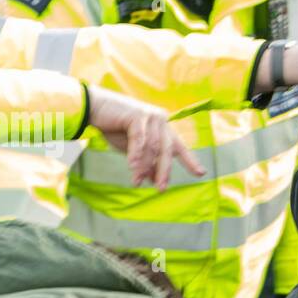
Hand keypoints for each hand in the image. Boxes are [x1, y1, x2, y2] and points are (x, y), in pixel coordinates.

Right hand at [85, 85, 205, 190]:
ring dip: (143, 166)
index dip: (190, 161)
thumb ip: (145, 162)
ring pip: (152, 147)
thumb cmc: (114, 128)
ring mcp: (151, 116)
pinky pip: (140, 139)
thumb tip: (155, 181)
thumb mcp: (133, 150)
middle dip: (164, 171)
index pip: (179, 147)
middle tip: (161, 189)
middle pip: (167, 150)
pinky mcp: (139, 115)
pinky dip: (136, 154)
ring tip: (136, 182)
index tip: (201, 173)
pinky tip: (131, 166)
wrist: (96, 108)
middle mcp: (162, 120)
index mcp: (164, 128)